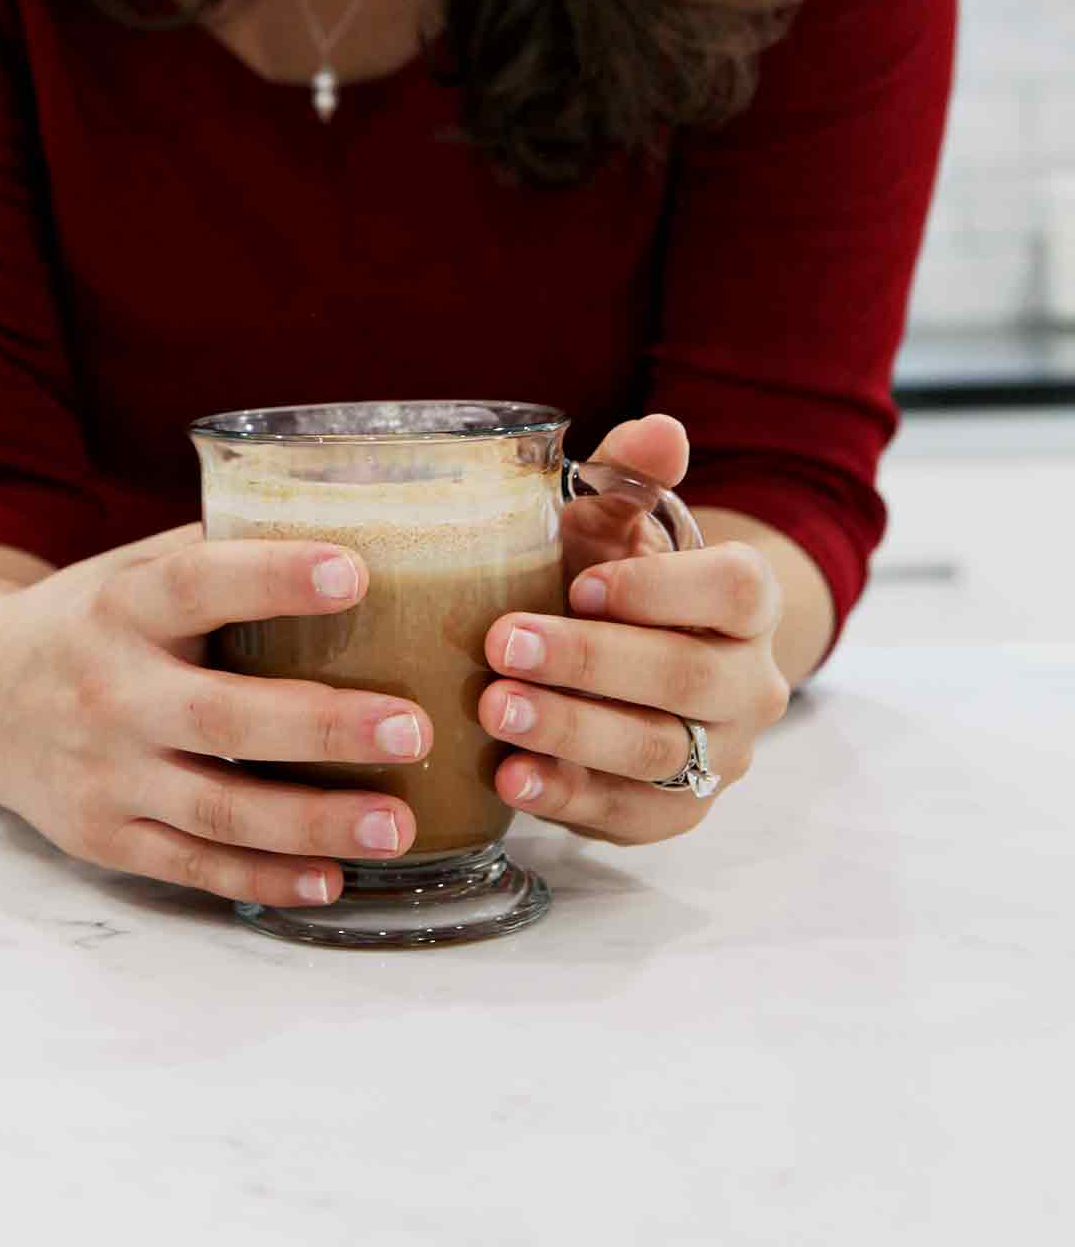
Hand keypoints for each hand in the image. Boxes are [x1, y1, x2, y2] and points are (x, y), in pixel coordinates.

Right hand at [0, 525, 431, 907]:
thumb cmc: (87, 619)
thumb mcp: (132, 568)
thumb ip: (218, 550)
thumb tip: (347, 515)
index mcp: (121, 607)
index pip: (197, 584)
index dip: (273, 577)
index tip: (355, 573)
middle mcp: (109, 692)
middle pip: (223, 715)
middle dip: (324, 726)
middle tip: (412, 728)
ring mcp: (106, 774)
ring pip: (219, 809)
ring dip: (314, 822)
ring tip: (399, 824)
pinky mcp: (105, 837)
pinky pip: (194, 866)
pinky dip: (265, 878)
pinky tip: (332, 878)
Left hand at [477, 414, 789, 844]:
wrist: (623, 662)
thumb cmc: (609, 580)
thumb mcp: (616, 523)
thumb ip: (632, 476)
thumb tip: (660, 431)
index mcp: (747, 601)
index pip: (734, 592)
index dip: (658, 590)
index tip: (578, 584)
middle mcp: (750, 683)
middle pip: (686, 677)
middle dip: (590, 662)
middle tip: (504, 644)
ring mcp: (720, 755)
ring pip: (657, 751)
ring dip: (570, 730)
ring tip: (495, 708)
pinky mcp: (675, 812)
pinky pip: (629, 815)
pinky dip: (565, 797)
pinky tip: (508, 776)